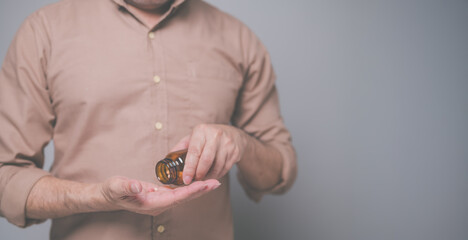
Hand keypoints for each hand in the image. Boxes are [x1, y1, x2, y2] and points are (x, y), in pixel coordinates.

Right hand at [99, 176, 219, 215]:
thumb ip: (127, 187)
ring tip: (213, 182)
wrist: (108, 196)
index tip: (204, 184)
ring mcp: (160, 202)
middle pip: (184, 198)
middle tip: (216, 182)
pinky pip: (179, 192)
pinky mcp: (160, 196)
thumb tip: (138, 187)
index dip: (191, 191)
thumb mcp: (116, 186)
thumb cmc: (112, 191)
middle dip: (201, 191)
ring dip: (198, 189)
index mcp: (151, 204)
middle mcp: (158, 205)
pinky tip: (199, 182)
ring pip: (183, 196)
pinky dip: (190, 187)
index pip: (176, 198)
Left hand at [171, 124, 250, 184]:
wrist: (234, 134)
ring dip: (208, 176)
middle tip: (194, 180)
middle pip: (206, 160)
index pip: (194, 152)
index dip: (189, 168)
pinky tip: (212, 174)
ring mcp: (227, 143)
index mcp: (201, 131)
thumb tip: (166, 162)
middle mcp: (215, 135)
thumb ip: (181, 148)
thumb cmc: (209, 136)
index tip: (186, 179)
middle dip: (199, 174)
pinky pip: (225, 169)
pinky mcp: (235, 152)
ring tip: (202, 178)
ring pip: (217, 166)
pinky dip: (217, 174)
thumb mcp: (194, 136)